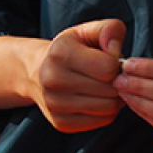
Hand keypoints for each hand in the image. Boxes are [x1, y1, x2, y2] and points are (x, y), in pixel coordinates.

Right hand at [0, 20, 125, 132]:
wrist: (35, 71)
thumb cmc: (68, 50)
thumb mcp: (86, 31)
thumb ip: (109, 30)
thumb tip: (117, 52)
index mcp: (61, 53)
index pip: (109, 67)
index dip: (116, 64)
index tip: (109, 61)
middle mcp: (53, 80)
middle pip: (110, 90)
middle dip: (117, 82)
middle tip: (109, 76)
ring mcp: (55, 105)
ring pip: (109, 108)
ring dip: (114, 98)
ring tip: (105, 86)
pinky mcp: (61, 123)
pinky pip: (102, 121)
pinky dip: (106, 111)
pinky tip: (97, 99)